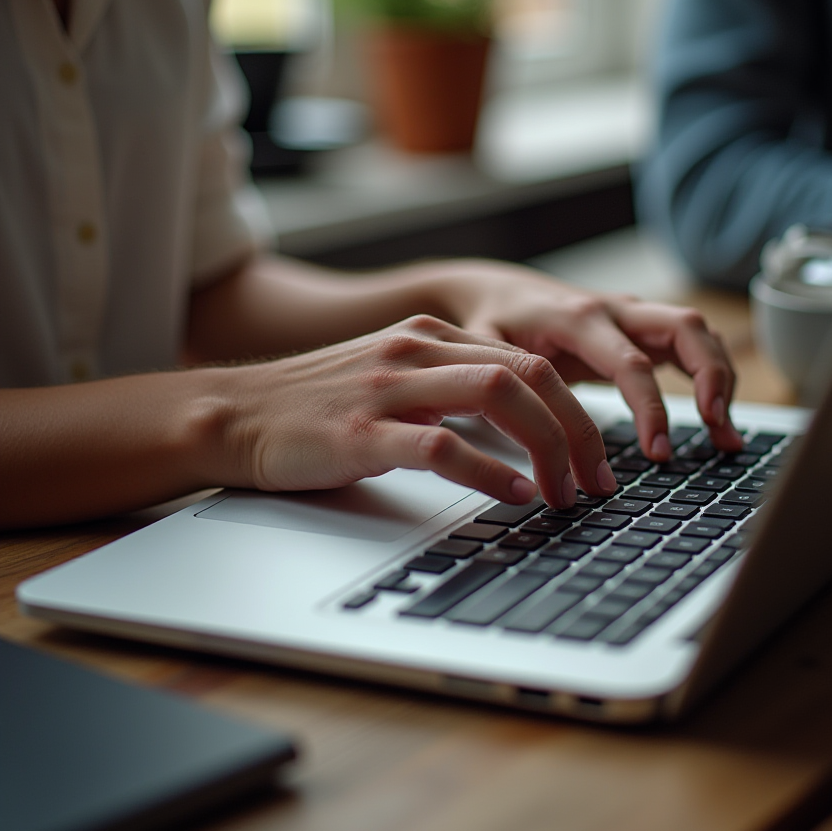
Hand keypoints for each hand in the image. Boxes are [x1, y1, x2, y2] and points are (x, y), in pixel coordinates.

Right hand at [218, 315, 615, 507]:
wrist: (234, 414)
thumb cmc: (319, 407)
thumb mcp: (394, 378)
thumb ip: (451, 387)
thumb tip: (520, 427)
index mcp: (431, 335)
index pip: (528, 361)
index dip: (575, 411)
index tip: (594, 456)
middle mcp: (417, 350)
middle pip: (528, 375)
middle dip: (577, 431)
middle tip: (597, 481)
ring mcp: (389, 387)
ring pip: (498, 398)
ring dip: (546, 449)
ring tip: (565, 493)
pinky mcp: (362, 431)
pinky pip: (443, 445)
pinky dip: (489, 472)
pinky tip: (514, 495)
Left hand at [440, 262, 742, 457]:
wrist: (496, 291)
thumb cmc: (492, 322)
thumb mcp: (485, 351)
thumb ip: (507, 384)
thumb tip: (531, 434)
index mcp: (577, 319)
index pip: (630, 362)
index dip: (651, 408)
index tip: (658, 453)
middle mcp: (614, 310)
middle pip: (685, 328)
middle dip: (711, 376)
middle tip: (717, 428)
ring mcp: (632, 315)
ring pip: (697, 331)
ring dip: (722, 378)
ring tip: (727, 436)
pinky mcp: (640, 328)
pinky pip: (691, 343)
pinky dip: (712, 376)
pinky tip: (717, 420)